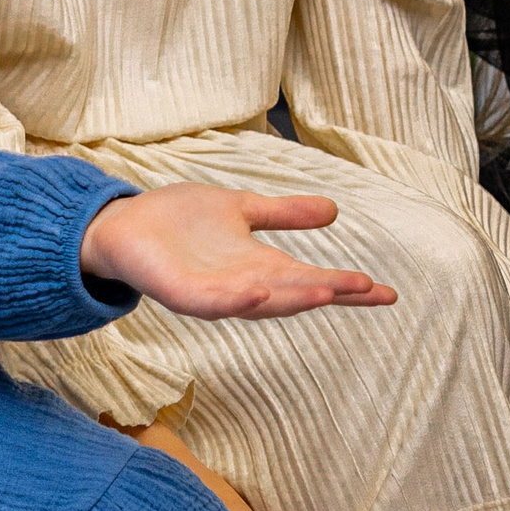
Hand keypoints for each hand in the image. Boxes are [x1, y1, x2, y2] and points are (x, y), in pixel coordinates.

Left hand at [80, 186, 393, 319]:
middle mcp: (242, 285)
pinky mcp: (181, 292)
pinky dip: (236, 298)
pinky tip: (259, 289)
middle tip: (369, 290)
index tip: (387, 291)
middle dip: (330, 292)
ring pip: (258, 301)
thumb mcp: (241, 208)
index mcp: (260, 266)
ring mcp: (213, 292)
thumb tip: (334, 211)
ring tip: (326, 291)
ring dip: (291, 298)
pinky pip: (212, 301)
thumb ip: (283, 214)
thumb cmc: (179, 221)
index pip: (312, 280)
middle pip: (294, 294)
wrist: (122, 225)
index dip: (347, 287)